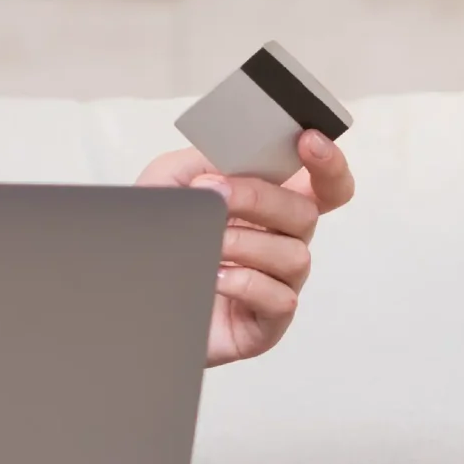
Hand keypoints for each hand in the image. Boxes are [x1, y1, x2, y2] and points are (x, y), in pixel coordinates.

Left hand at [135, 130, 355, 367]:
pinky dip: (244, 283)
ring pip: (295, 256)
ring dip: (246, 243)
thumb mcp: (170, 183)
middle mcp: (284, 242)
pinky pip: (279, 299)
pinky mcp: (268, 322)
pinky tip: (213, 277)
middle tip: (214, 194)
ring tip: (207, 244)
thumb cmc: (162, 239)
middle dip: (259, 198)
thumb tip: (231, 167)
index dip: (328, 163)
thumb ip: (203, 160)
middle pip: (306, 213)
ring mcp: (280, 283)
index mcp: (272, 205)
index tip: (308, 141)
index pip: (324, 184)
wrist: (134, 294)